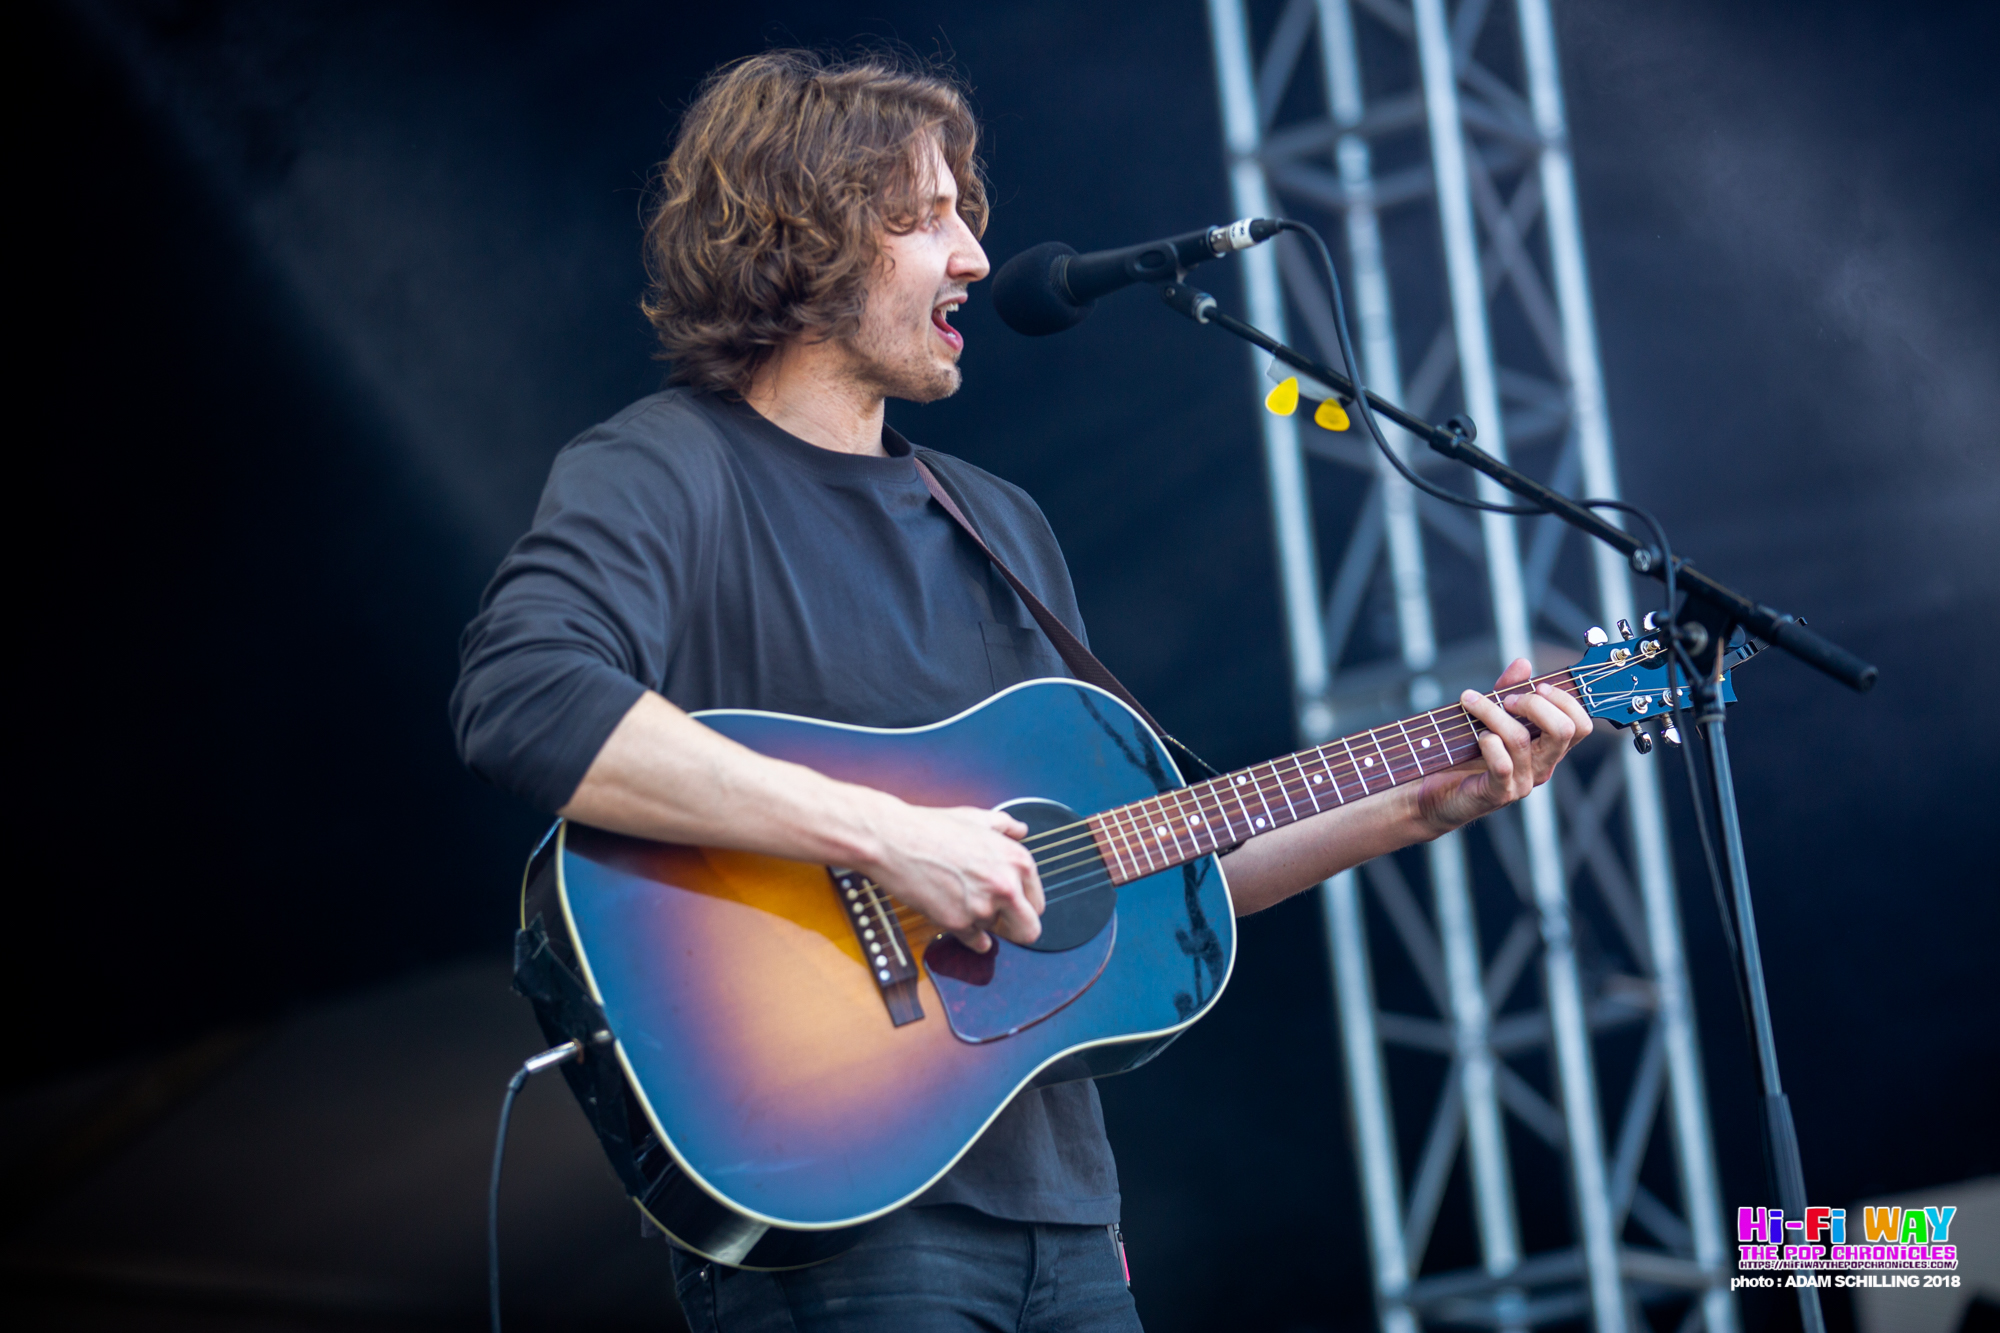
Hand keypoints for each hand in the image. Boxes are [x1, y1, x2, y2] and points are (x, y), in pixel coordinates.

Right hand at [857, 800, 1044, 952]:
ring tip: (963, 900)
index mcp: (1018, 860)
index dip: (1023, 905)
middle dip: (1016, 928)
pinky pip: (975, 942)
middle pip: (1029, 931)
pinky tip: (961, 920)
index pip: (1038, 902)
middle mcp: (1006, 885)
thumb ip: (1005, 825)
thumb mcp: (977, 817)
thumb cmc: (932, 827)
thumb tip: (1021, 829)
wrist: (895, 839)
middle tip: (1001, 921)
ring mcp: (983, 907)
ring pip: (997, 935)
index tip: (1012, 905)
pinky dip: (970, 936)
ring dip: (984, 923)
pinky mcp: (958, 923)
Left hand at [1415, 657, 1594, 835]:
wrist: (1439, 791)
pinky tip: (1476, 736)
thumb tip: (1523, 663)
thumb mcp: (1490, 715)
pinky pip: (1502, 764)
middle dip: (1534, 704)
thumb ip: (1508, 689)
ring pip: (1521, 739)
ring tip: (1471, 703)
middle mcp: (1543, 766)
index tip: (1537, 686)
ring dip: (1493, 713)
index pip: (1581, 725)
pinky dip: (1488, 743)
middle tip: (1506, 699)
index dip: (1565, 700)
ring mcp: (1523, 782)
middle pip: (1564, 731)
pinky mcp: (1500, 793)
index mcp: (1548, 748)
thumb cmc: (1468, 752)